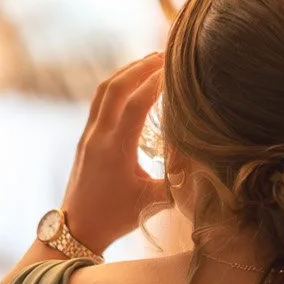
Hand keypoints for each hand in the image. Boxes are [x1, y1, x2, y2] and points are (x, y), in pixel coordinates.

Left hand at [60, 53, 164, 253]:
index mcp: (113, 149)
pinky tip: (133, 84)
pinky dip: (117, 86)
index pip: (135, 104)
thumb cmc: (114, 218)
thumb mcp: (152, 202)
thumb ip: (179, 180)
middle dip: (142, 66)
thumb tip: (207, 161)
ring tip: (152, 61)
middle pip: (116, 87)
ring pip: (104, 90)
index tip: (177, 67)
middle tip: (168, 53)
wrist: (76, 230)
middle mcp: (97, 137)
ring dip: (127, 71)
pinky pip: (100, 101)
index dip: (156, 82)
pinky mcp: (85, 138)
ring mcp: (88, 135)